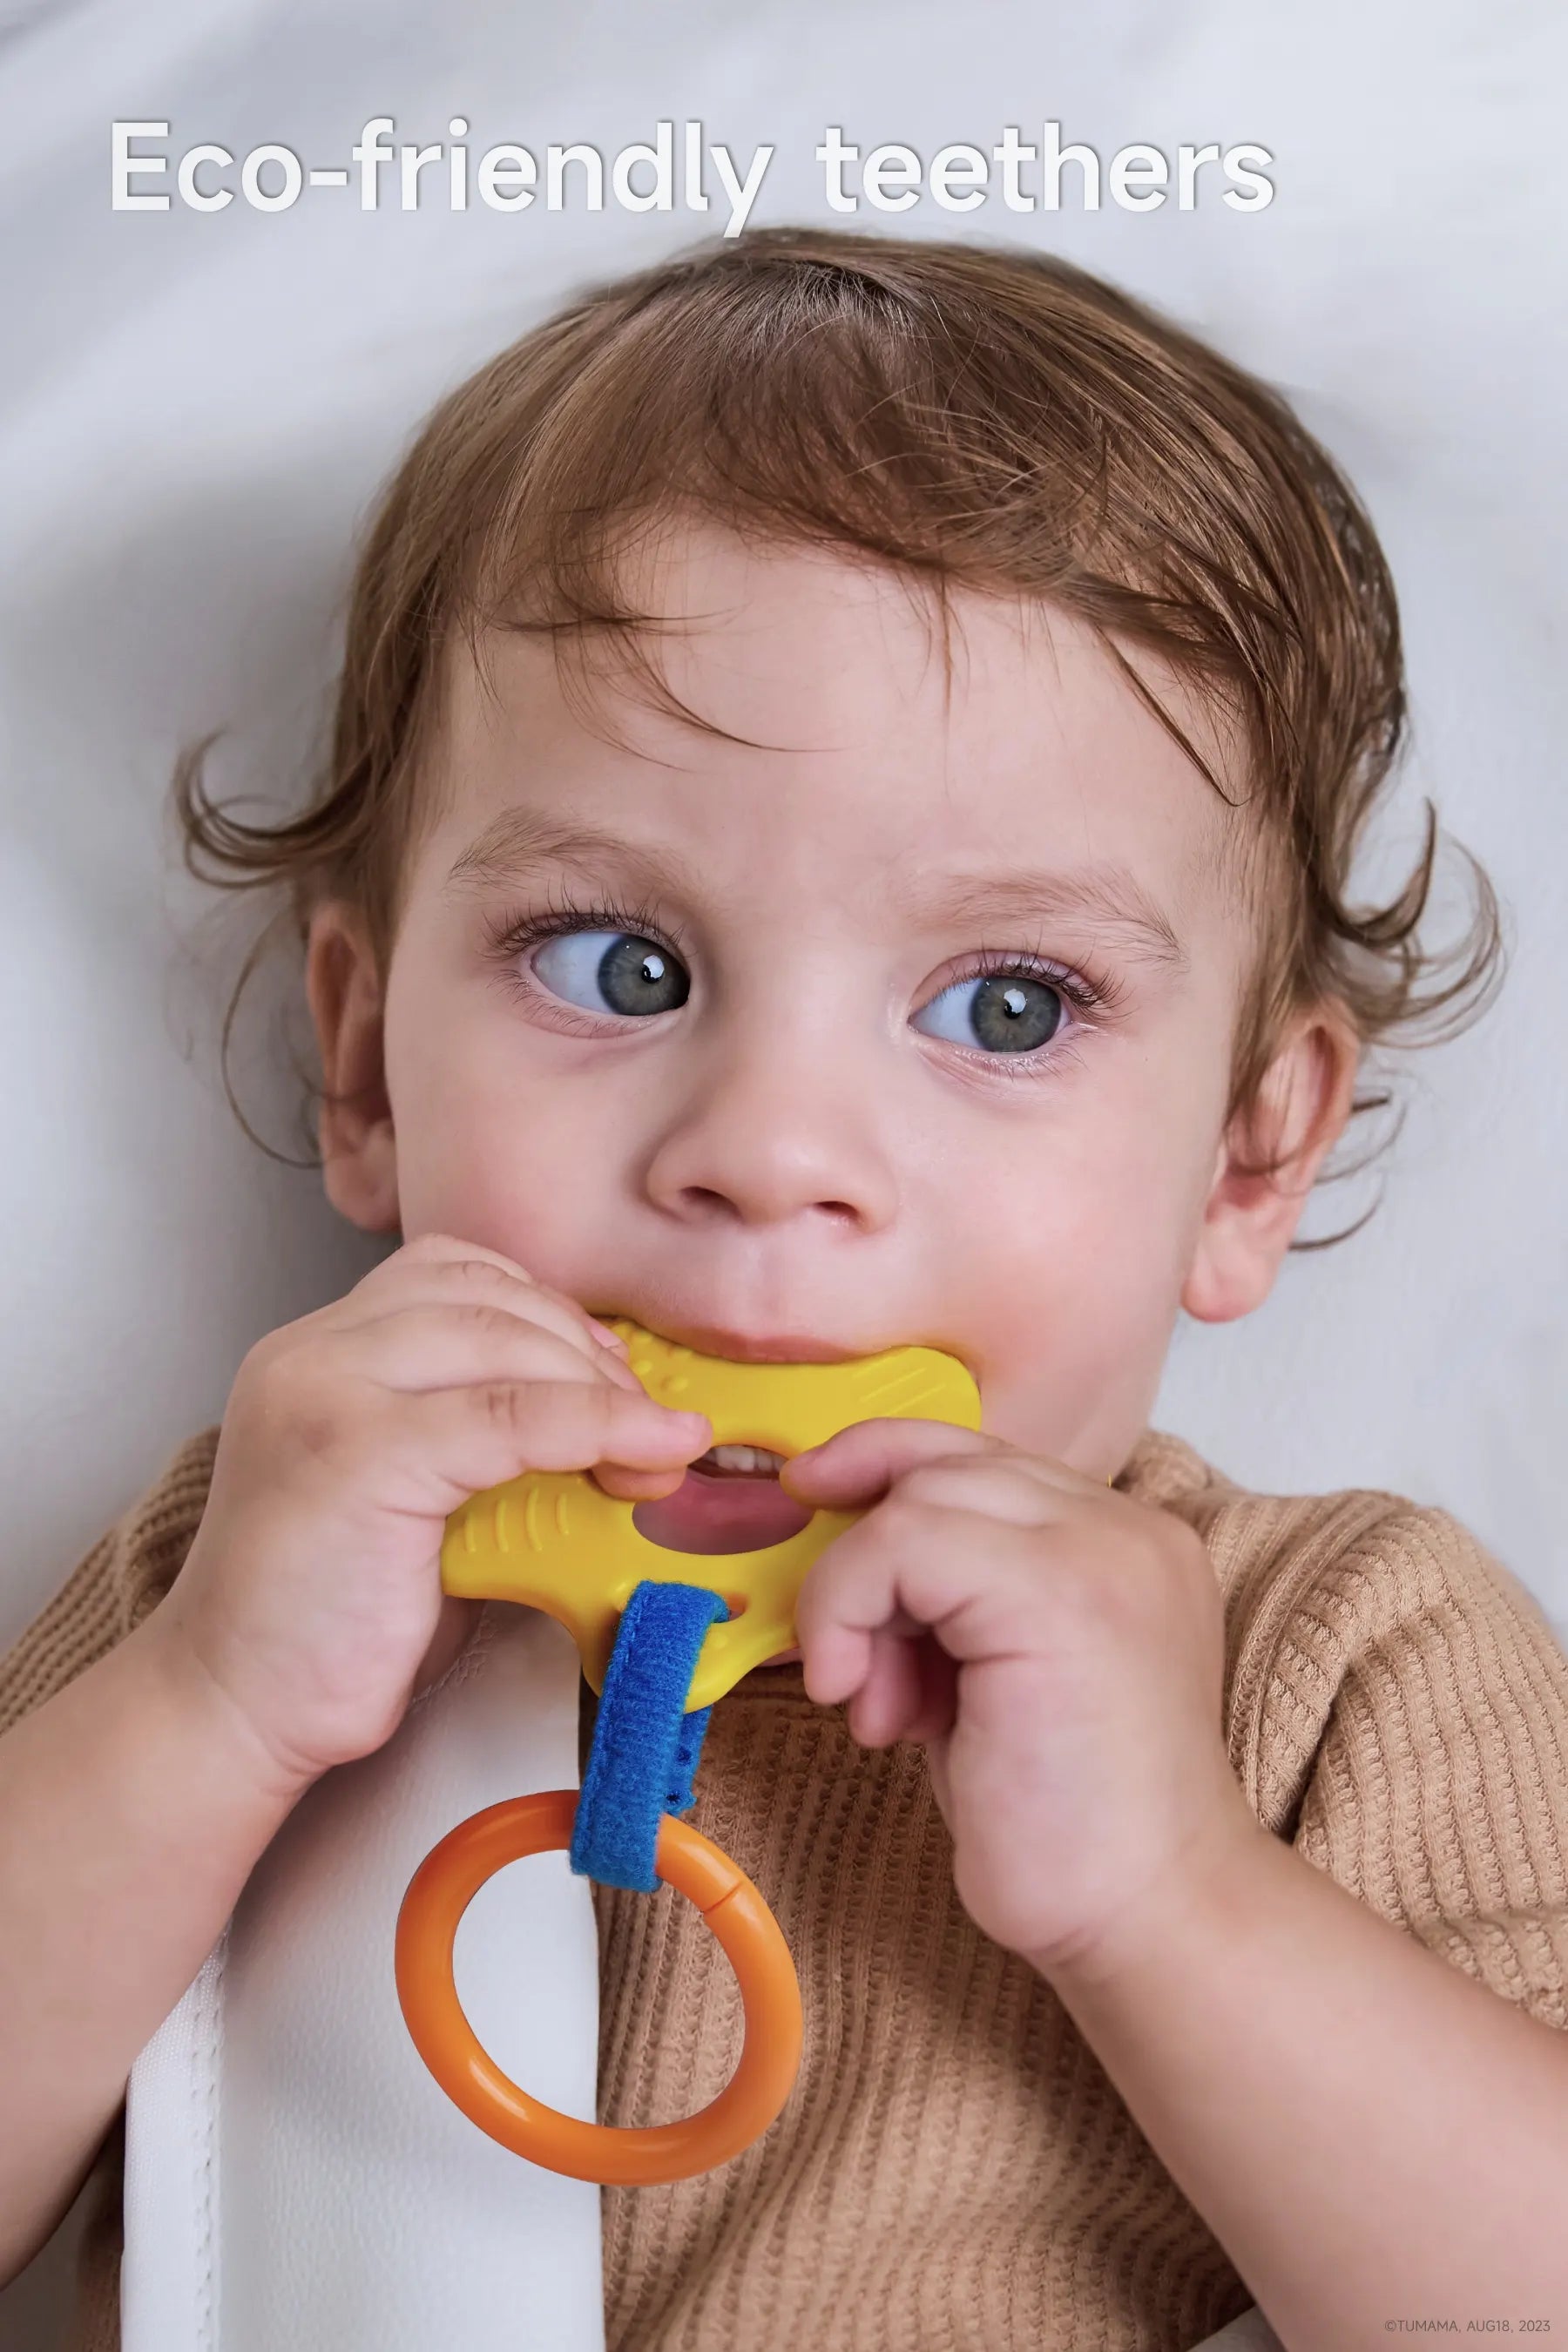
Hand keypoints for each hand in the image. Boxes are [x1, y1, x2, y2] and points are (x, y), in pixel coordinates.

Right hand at [149, 1234, 709, 1791]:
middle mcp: (312, 1352)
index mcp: (318, 1349)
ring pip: (505, 1342)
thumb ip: (479, 1434)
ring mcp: (327, 1393)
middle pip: (488, 1297)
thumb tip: (606, 1414)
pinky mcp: (359, 1453)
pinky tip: (647, 1458)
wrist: (235, 1708)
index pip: (456, 1274)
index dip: (551, 1314)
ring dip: (602, 1392)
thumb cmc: (331, 1620)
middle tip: (649, 1425)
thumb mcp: (412, 1494)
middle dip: (587, 1353)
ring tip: (650, 1452)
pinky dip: (598, 1429)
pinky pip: (513, 1417)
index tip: (611, 1379)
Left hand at [779, 1420, 1257, 1981]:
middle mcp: (1124, 1525)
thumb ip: (948, 1593)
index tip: (814, 1506)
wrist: (1146, 1913)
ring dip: (856, 1596)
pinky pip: (904, 1542)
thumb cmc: (1063, 1818)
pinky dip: (850, 1609)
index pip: (975, 1454)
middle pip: (940, 1461)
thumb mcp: (991, 1672)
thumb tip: (841, 1539)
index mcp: (1121, 1538)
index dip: (880, 1469)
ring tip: (881, 1704)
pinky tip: (870, 1701)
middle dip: (865, 1553)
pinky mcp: (1057, 1592)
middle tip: (854, 1666)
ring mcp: (1102, 1549)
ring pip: (917, 1496)